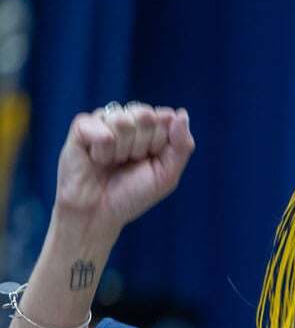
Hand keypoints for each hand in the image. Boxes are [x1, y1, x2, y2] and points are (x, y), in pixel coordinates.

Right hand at [54, 102, 194, 232]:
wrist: (99, 213)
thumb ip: (181, 145)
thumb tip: (181, 114)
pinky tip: (96, 160)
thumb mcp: (167, 175)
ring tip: (113, 162)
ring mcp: (104, 121)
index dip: (161, 143)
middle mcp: (128, 119)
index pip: (166, 117)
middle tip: (130, 162)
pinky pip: (101, 131)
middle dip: (142, 145)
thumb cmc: (133, 194)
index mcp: (152, 127)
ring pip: (123, 121)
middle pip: (146, 115)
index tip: (150, 160)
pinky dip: (102, 152)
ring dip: (122, 150)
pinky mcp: (81, 127)